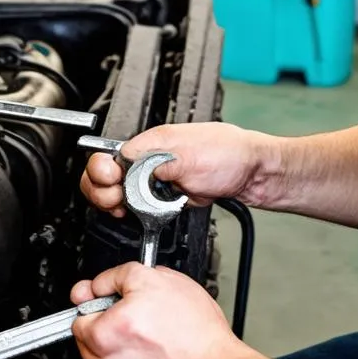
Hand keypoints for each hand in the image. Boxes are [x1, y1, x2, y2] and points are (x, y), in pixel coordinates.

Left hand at [70, 264, 242, 358]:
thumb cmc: (195, 333)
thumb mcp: (157, 278)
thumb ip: (118, 276)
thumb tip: (99, 285)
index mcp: (106, 332)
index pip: (79, 313)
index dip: (96, 300)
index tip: (105, 299)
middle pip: (87, 338)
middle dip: (105, 324)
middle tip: (134, 316)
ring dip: (116, 348)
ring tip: (148, 338)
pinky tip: (151, 358)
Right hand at [80, 122, 274, 216]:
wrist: (254, 173)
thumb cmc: (230, 155)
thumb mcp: (191, 156)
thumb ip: (156, 162)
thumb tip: (129, 166)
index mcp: (151, 143)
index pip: (109, 156)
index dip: (103, 172)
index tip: (112, 184)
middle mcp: (150, 159)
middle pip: (107, 175)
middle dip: (103, 191)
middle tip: (115, 202)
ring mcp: (156, 178)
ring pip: (119, 192)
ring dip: (116, 203)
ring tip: (124, 209)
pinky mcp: (165, 195)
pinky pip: (138, 205)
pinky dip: (133, 212)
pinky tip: (137, 215)